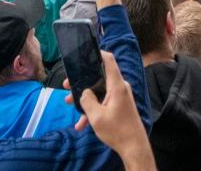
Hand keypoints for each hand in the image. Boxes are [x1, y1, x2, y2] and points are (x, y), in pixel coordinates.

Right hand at [74, 51, 152, 168]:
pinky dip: (93, 109)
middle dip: (82, 82)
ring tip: (69, 104)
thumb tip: (84, 92)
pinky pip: (104, 102)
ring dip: (85, 99)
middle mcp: (120, 88)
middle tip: (67, 86)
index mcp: (117, 85)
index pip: (109, 60)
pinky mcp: (120, 105)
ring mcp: (120, 97)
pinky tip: (81, 124)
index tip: (84, 54)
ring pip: (99, 92)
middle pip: (99, 77)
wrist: (134, 147)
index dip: (97, 53)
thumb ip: (87, 100)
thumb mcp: (96, 116)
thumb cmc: (117, 130)